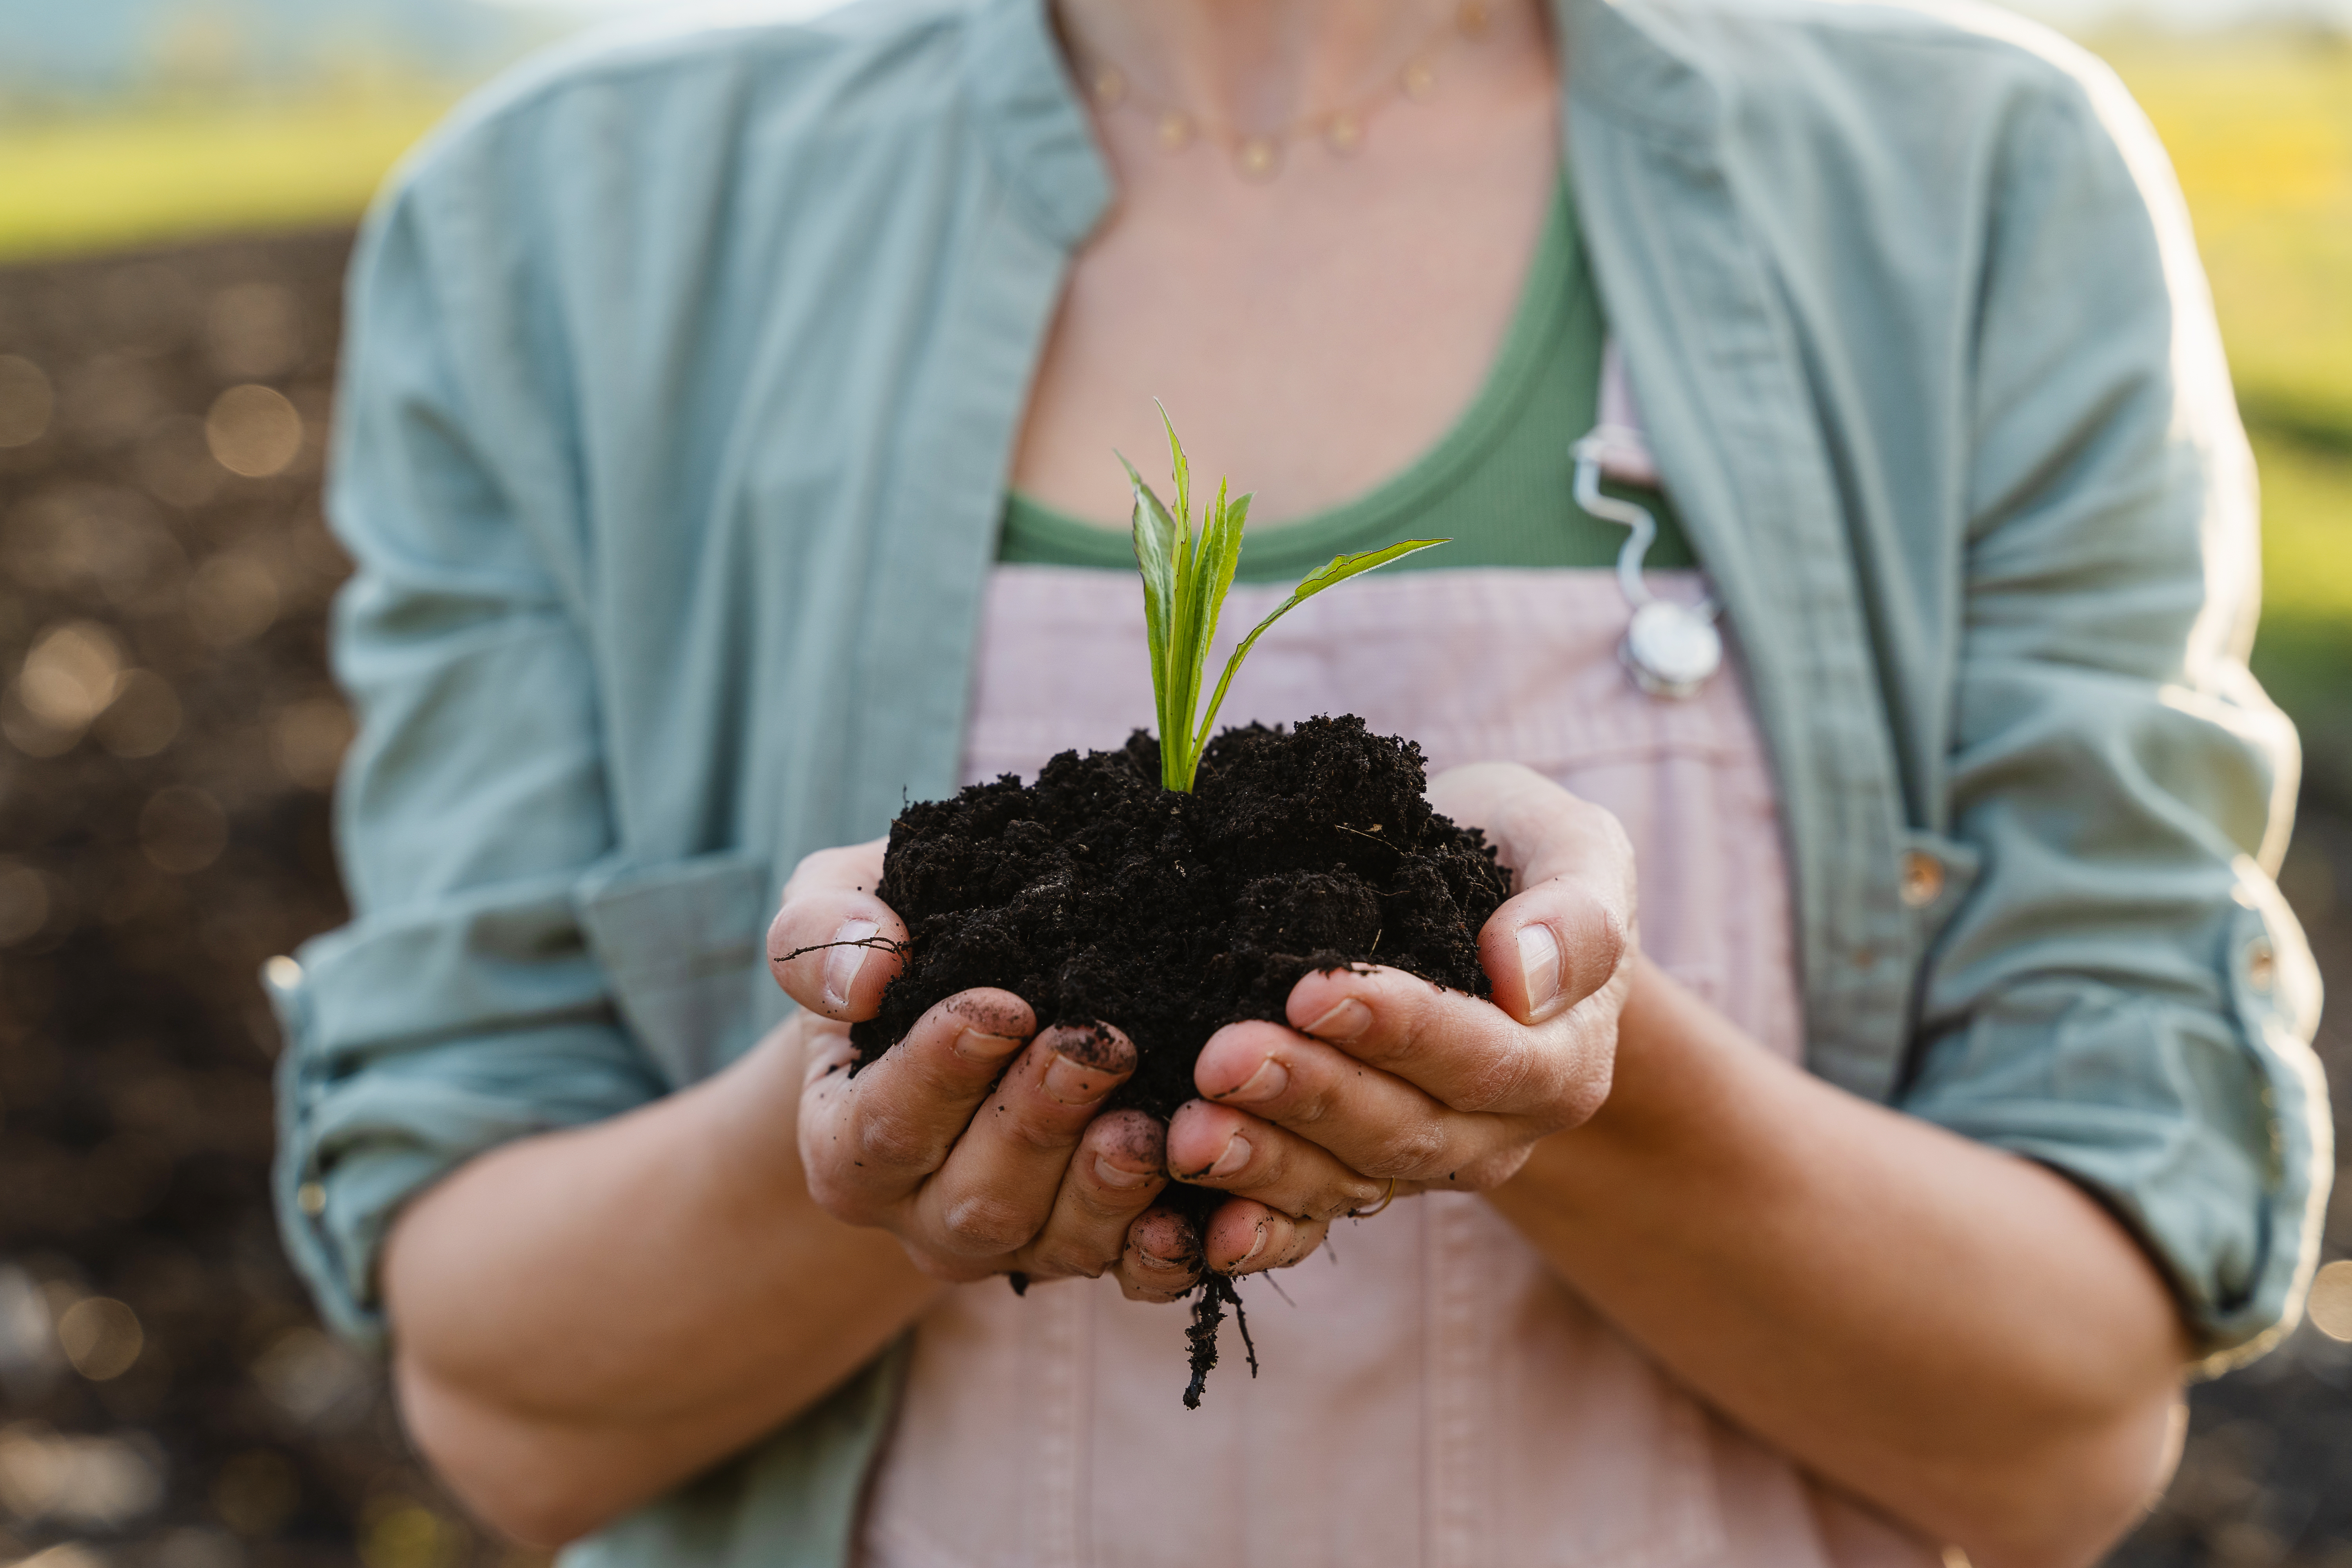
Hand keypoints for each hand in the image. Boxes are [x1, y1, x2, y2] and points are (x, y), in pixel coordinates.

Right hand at [767, 842, 1201, 1298]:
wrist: (964, 994)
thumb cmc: (898, 945)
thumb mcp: (837, 910)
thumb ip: (821, 934)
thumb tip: (864, 976)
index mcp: (848, 1146)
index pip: (888, 1124)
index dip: (943, 1071)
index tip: (1003, 1006)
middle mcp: (924, 1214)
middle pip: (977, 1197)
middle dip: (1039, 1121)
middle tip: (1098, 1044)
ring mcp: (1014, 1244)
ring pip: (1056, 1241)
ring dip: (1107, 1189)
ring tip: (1151, 1126)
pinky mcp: (1090, 1252)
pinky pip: (1132, 1275)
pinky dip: (1165, 1254)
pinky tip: (1198, 1219)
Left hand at [1164, 763, 1635, 1269]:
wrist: (1476, 908)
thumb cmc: (1518, 861)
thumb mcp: (1571, 849)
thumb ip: (1575, 915)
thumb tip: (1525, 978)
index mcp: (1560, 1062)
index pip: (1482, 1059)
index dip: (1400, 1031)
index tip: (1314, 992)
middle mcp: (1497, 1132)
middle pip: (1404, 1129)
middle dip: (1309, 1096)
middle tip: (1223, 1060)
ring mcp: (1425, 1166)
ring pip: (1346, 1181)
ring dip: (1265, 1162)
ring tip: (1190, 1135)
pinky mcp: (1359, 1178)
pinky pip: (1311, 1222)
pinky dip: (1259, 1232)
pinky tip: (1204, 1232)